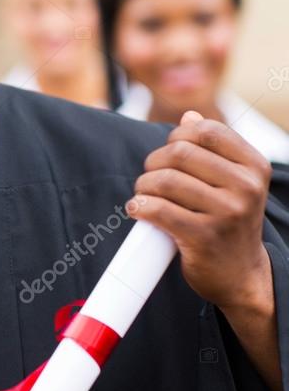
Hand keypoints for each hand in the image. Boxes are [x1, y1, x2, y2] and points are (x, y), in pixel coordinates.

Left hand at [130, 111, 272, 311]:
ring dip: (143, 187)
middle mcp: (246, 187)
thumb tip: (189, 116)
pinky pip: (158, 210)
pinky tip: (137, 209)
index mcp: (254, 166)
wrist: (240, 275)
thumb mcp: (232, 182)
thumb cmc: (228, 221)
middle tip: (150, 180)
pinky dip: (139, 207)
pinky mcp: (204, 237)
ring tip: (144, 196)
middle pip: (179, 153)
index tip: (169, 155)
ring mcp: (228, 213)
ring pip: (164, 180)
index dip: (176, 137)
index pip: (204, 131)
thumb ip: (212, 149)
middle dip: (154, 163)